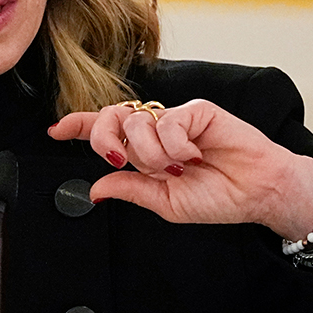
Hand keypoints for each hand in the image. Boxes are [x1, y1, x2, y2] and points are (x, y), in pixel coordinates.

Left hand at [48, 98, 312, 235]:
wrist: (257, 194)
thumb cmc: (219, 196)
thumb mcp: (166, 202)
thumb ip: (132, 190)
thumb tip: (95, 188)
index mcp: (146, 151)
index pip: (107, 131)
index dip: (79, 126)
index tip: (55, 130)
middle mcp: (157, 130)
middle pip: (111, 118)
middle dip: (105, 138)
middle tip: (120, 159)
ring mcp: (176, 118)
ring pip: (136, 123)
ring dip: (151, 154)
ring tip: (179, 167)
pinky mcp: (197, 110)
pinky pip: (167, 122)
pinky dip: (176, 146)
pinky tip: (195, 155)